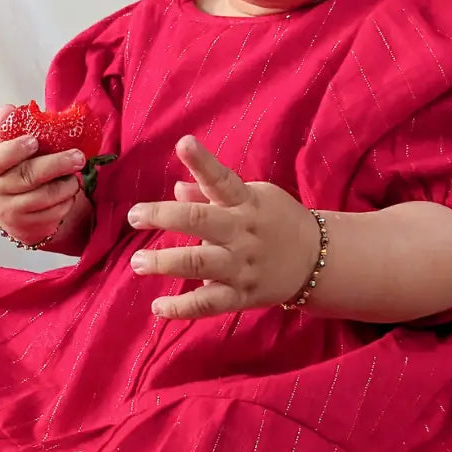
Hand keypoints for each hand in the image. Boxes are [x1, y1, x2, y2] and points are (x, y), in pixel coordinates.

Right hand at [0, 106, 84, 245]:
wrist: (16, 206)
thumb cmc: (15, 168)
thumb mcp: (9, 146)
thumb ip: (10, 128)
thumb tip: (7, 110)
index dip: (14, 150)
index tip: (34, 141)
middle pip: (26, 178)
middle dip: (55, 165)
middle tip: (77, 156)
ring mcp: (8, 211)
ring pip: (43, 198)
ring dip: (66, 185)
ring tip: (76, 175)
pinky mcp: (26, 227)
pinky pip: (52, 214)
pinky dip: (66, 201)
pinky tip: (70, 191)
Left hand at [126, 135, 317, 318]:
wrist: (317, 260)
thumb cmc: (276, 221)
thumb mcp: (253, 198)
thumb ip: (212, 195)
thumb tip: (177, 187)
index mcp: (246, 202)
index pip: (222, 178)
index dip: (203, 161)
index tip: (183, 143)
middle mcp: (242, 232)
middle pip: (200, 222)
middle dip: (163, 217)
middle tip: (133, 216)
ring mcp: (241, 266)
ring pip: (199, 263)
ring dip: (164, 262)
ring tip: (138, 262)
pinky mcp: (242, 295)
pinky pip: (209, 304)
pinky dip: (182, 308)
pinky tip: (158, 307)